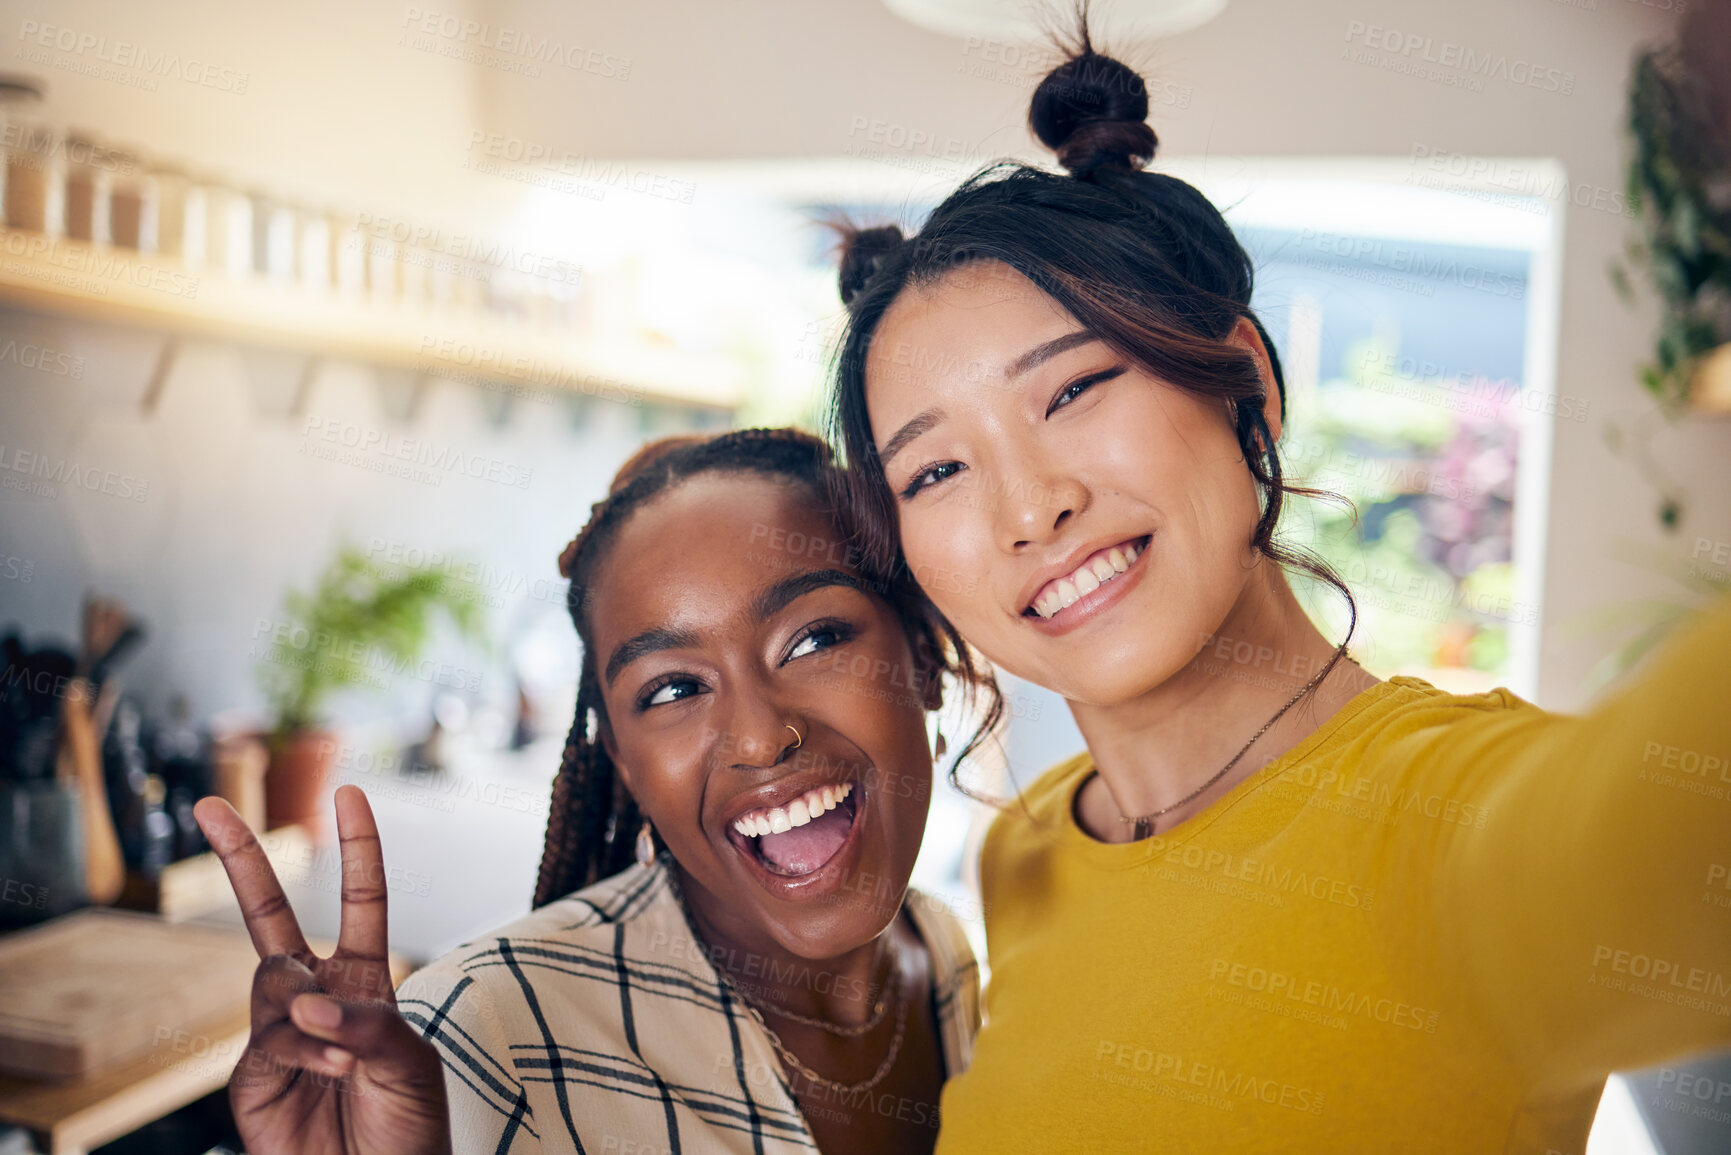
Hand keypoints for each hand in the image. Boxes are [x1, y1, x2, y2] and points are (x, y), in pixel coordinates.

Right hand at [194, 785, 451, 1154]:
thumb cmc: (409, 1125)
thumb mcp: (412, 1063)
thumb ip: (369, 1024)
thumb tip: (306, 1002)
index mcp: (366, 981)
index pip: (361, 901)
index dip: (357, 848)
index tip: (349, 793)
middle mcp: (318, 997)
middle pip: (270, 914)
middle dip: (242, 858)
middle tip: (211, 807)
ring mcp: (280, 1032)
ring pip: (272, 977)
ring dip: (310, 1010)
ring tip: (343, 1058)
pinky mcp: (252, 1075)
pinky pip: (269, 1037)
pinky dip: (303, 1051)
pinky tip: (331, 1075)